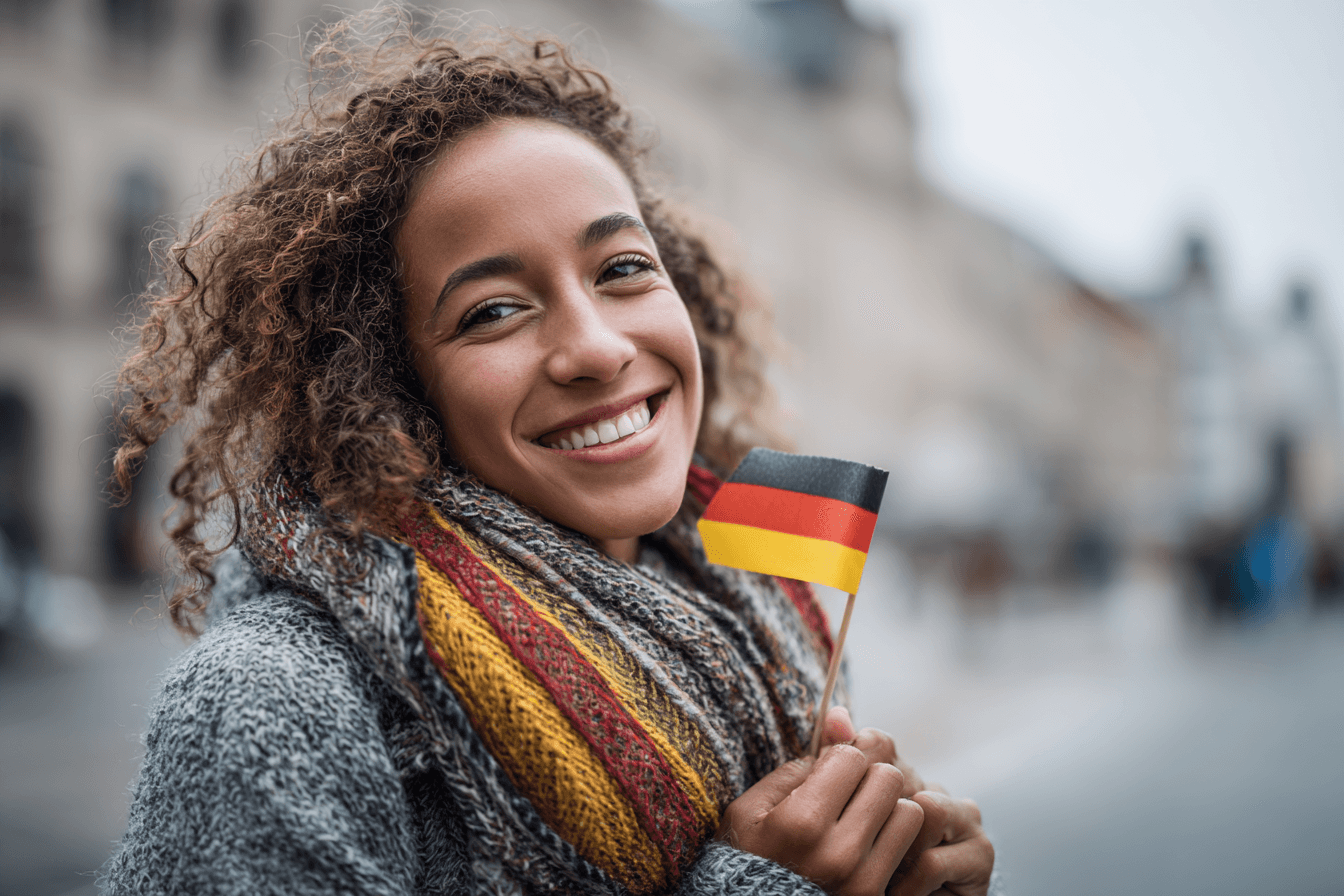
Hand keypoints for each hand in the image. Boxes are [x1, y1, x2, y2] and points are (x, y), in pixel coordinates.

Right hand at [716, 740, 923, 894]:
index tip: (827, 774)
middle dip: (870, 777)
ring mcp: (863, 880)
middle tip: (849, 792)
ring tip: (863, 818)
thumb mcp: (751, 809)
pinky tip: (872, 843)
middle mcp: (838, 852)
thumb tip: (841, 717)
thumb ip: (796, 766)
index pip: (853, 757)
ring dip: (889, 808)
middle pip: (888, 779)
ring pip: (910, 812)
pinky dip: (896, 838)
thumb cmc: (747, 859)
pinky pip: (912, 847)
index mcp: (801, 822)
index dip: (840, 758)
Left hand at [817, 708, 993, 895]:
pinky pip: (931, 860)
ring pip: (924, 809)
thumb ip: (835, 767)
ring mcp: (964, 818)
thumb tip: (836, 715)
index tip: (829, 804)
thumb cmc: (865, 868)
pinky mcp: (980, 854)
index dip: (853, 769)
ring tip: (881, 872)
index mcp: (901, 774)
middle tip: (855, 846)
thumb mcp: (838, 816)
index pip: (878, 743)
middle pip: (900, 776)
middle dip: (874, 817)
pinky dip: (905, 885)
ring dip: (894, 850)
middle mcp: (936, 788)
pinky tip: (895, 893)